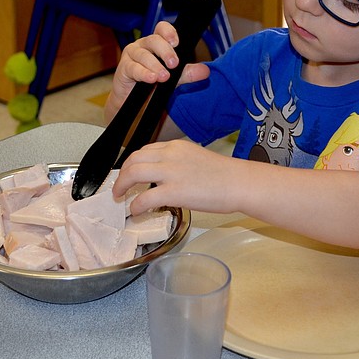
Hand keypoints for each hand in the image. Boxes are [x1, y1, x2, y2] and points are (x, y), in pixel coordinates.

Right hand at [104, 22, 209, 122]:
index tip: (177, 42)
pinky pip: (133, 68)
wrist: (133, 104)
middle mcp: (143, 46)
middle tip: (174, 64)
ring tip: (164, 77)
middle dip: (165, 51)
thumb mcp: (174, 80)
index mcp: (156, 44)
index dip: (168, 32)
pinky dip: (143, 73)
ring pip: (143, 54)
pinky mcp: (124, 68)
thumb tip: (205, 71)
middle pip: (154, 40)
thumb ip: (187, 74)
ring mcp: (132, 56)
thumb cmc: (152, 85)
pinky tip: (151, 78)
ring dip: (155, 65)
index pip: (161, 29)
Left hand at [113, 140, 239, 214]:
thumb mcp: (196, 157)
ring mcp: (171, 173)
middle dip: (121, 174)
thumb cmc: (224, 175)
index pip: (144, 151)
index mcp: (175, 147)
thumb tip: (164, 177)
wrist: (239, 183)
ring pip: (133, 174)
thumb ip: (177, 162)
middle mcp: (170, 155)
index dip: (132, 164)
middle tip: (119, 187)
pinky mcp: (174, 192)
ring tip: (120, 197)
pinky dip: (135, 205)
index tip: (130, 174)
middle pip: (133, 160)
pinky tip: (136, 211)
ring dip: (121, 186)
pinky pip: (144, 198)